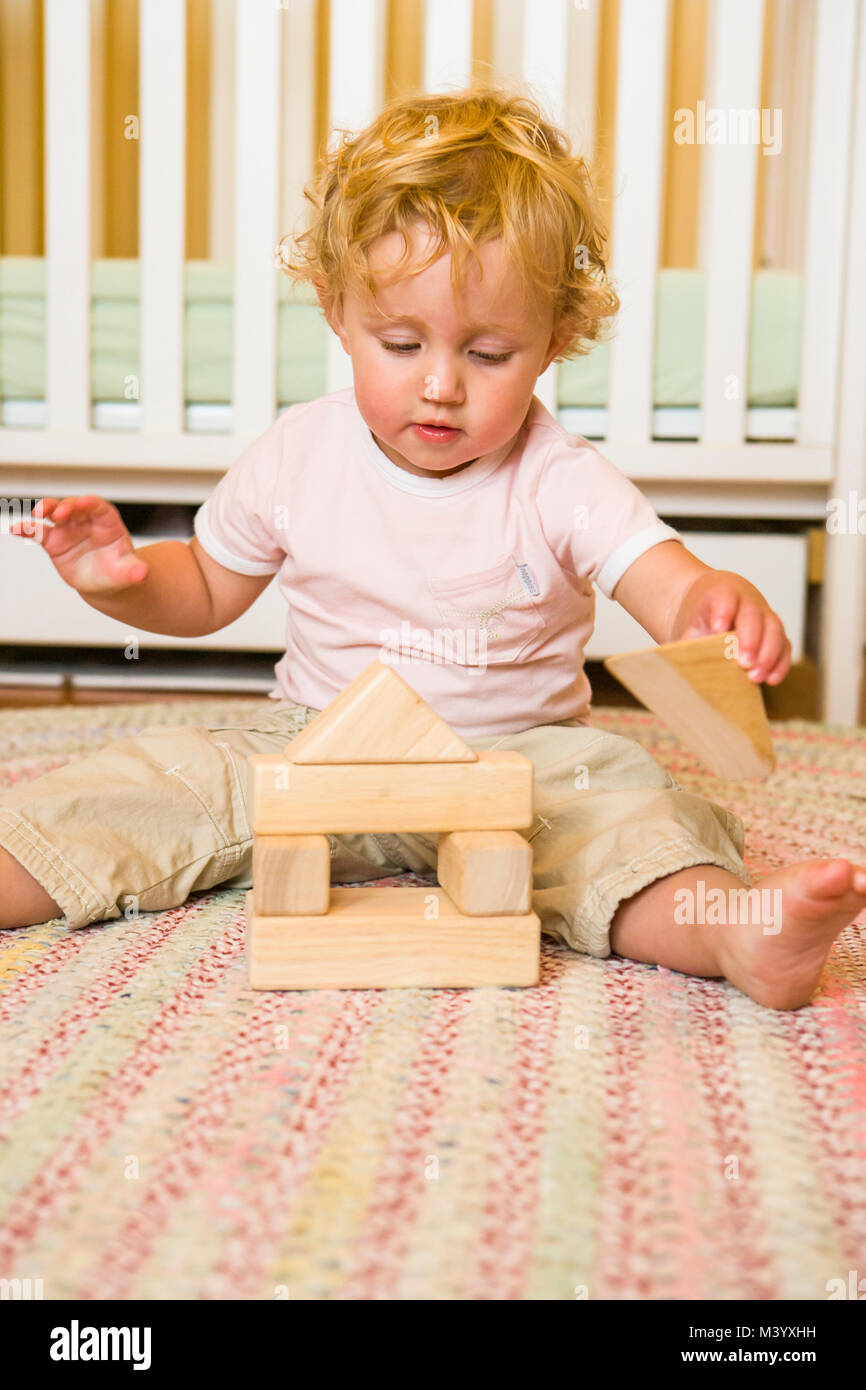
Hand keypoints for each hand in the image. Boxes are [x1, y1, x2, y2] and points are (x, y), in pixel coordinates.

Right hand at [6, 495, 148, 594]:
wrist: (104, 583)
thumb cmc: (119, 572)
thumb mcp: (129, 573)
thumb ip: (134, 571)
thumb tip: (143, 573)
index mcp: (108, 524)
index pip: (100, 508)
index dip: (92, 503)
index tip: (85, 502)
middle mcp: (86, 521)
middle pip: (75, 505)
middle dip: (67, 505)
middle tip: (59, 512)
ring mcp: (68, 528)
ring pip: (54, 512)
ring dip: (46, 508)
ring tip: (37, 514)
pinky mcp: (53, 540)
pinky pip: (38, 531)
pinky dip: (27, 529)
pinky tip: (15, 529)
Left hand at [679, 577, 791, 684]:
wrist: (717, 614)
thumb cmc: (701, 624)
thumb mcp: (690, 629)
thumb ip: (688, 644)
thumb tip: (682, 668)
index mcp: (720, 596)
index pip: (724, 597)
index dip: (723, 611)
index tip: (718, 629)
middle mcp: (746, 603)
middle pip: (752, 615)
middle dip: (750, 638)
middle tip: (743, 663)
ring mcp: (765, 617)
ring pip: (773, 629)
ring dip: (767, 655)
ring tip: (754, 677)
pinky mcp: (777, 636)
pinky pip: (784, 646)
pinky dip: (780, 663)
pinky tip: (771, 679)